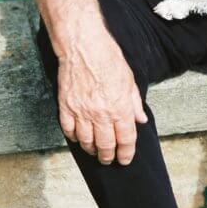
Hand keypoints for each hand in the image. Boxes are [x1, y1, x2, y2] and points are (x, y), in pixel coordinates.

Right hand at [56, 26, 147, 165]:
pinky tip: (78, 138)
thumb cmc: (109, 59)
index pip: (125, 139)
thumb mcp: (129, 80)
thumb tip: (140, 120)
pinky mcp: (66, 107)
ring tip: (95, 152)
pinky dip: (74, 138)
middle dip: (108, 156)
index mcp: (120, 108)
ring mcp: (82, 112)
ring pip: (86, 142)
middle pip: (105, 145)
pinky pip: (69, 130)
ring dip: (92, 150)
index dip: (126, 153)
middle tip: (109, 160)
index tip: (125, 159)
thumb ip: (134, 103)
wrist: (84, 47)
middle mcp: (101, 114)